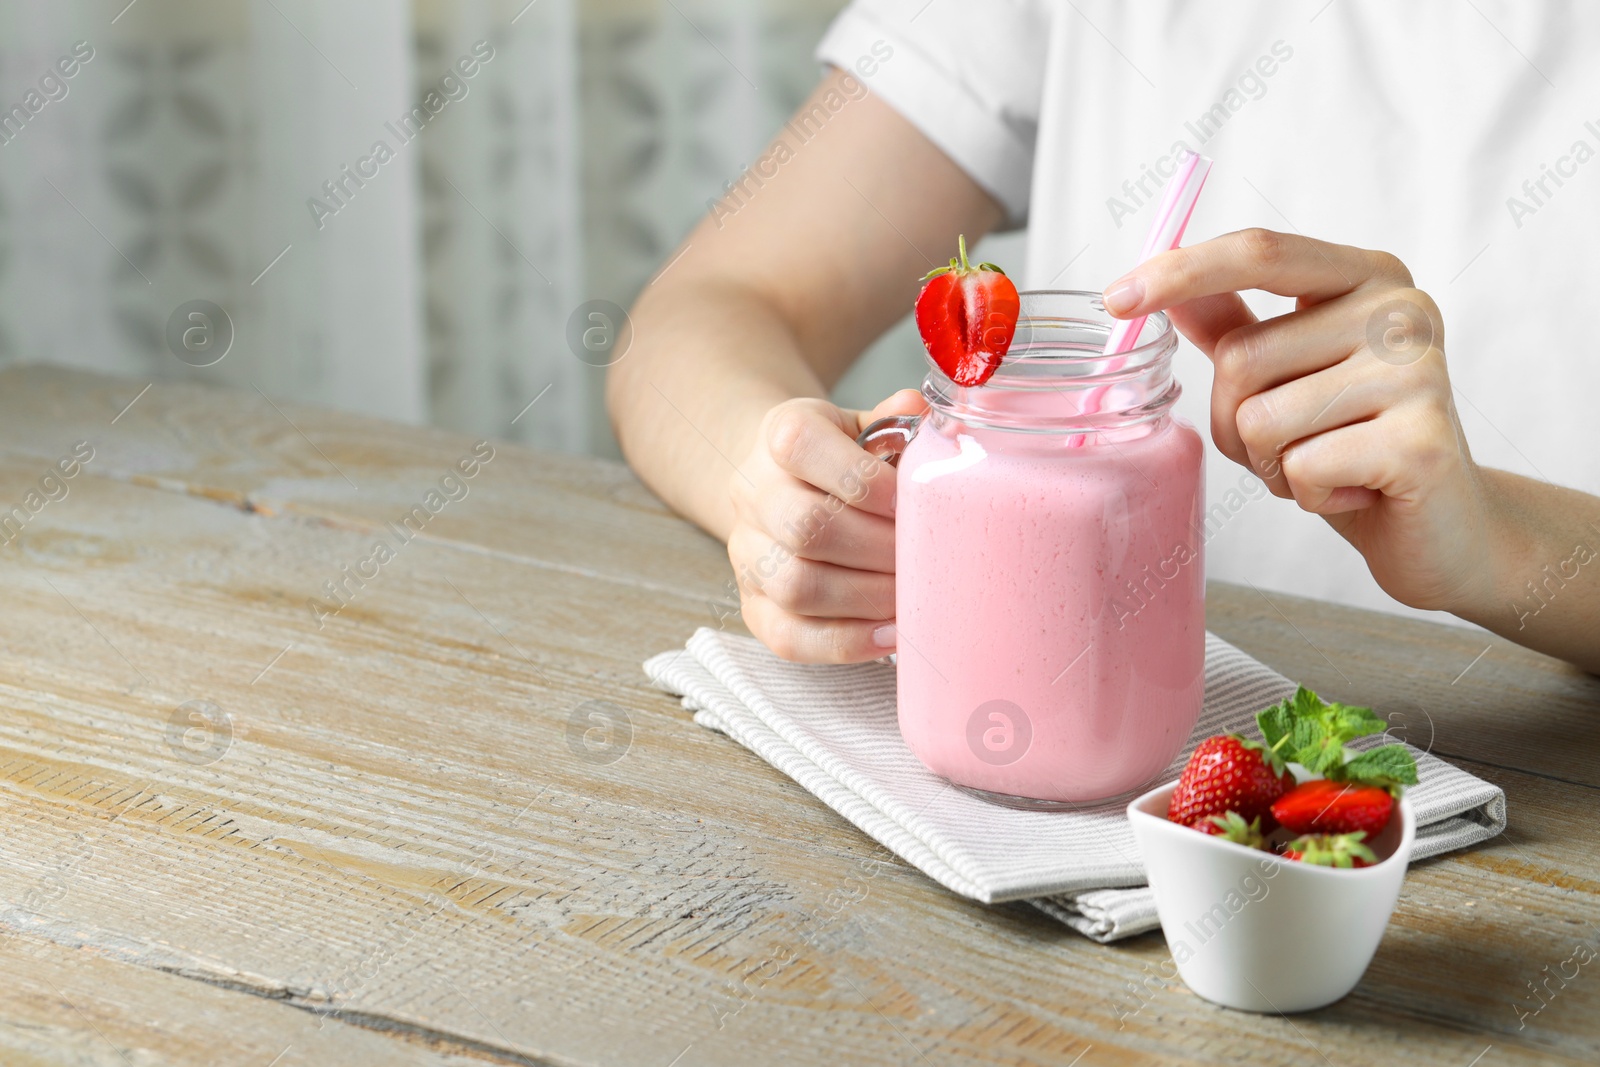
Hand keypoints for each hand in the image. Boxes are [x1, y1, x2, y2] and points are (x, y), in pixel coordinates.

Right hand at [728, 389, 925, 661]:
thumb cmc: (840, 458)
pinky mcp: (753, 605)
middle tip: (925, 558)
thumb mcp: (863, 426)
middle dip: (877, 549)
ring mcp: (747, 554)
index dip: (860, 477)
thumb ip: (895, 422)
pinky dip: (846, 642)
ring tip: (913, 597)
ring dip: (867, 598)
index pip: (801, 446)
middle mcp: (753, 493)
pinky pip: (789, 637)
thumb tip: (923, 411)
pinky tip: (890, 634)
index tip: (908, 501)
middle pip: (805, 526)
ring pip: (796, 586)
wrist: (782, 485)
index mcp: (781, 434)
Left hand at [1103, 228, 1493, 613]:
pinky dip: (1306, 494)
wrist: (1441, 524)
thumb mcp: (1287, 374)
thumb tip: (1167, 286)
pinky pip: (1298, 468)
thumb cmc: (1352, 443)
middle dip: (1236, 420)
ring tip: (1329, 465)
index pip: (1259, 252)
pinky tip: (1353, 491)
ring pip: (1261, 420)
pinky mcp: (1420, 441)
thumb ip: (1233, 323)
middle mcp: (1400, 309)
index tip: (1114, 299)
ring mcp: (1418, 372)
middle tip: (1295, 442)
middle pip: (1241, 358)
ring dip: (1271, 463)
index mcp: (1366, 276)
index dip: (1180, 271)